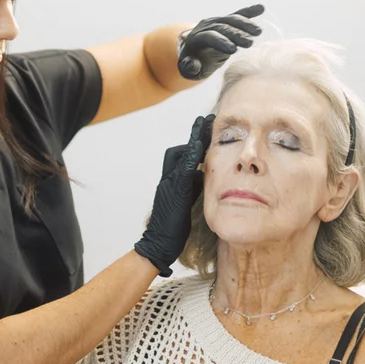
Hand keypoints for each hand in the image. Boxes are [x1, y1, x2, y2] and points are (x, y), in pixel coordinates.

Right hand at [133, 115, 212, 276]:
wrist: (159, 243)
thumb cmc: (172, 228)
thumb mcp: (185, 202)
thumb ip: (192, 187)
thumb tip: (203, 175)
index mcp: (172, 183)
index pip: (182, 158)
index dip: (194, 144)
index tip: (205, 130)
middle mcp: (168, 180)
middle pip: (178, 151)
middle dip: (193, 135)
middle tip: (206, 120)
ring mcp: (169, 184)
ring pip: (179, 156)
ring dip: (192, 138)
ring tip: (204, 123)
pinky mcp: (174, 191)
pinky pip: (183, 169)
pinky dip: (190, 156)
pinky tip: (200, 146)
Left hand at [177, 4, 263, 79]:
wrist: (194, 52)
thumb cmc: (195, 65)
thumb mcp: (190, 70)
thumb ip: (190, 68)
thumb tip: (191, 64)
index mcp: (195, 38)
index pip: (209, 37)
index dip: (221, 42)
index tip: (234, 50)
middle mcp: (205, 26)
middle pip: (222, 27)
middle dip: (236, 34)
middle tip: (249, 43)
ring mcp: (217, 21)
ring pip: (231, 19)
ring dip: (245, 24)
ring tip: (258, 32)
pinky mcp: (227, 21)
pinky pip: (238, 14)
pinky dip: (249, 11)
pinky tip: (261, 8)